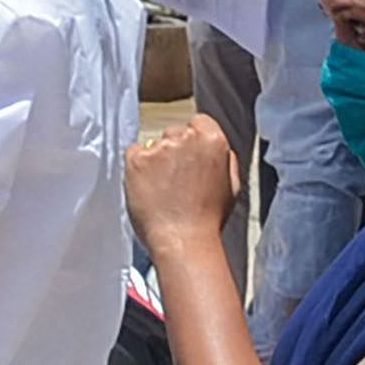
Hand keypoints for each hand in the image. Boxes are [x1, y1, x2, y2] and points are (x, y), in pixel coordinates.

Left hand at [125, 117, 243, 251]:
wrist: (184, 241)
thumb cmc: (208, 220)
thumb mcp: (231, 186)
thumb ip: (224, 160)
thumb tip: (215, 148)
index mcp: (213, 140)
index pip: (199, 122)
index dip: (194, 141)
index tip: (190, 158)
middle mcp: (186, 138)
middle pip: (174, 132)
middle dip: (173, 151)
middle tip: (175, 180)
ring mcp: (159, 147)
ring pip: (152, 144)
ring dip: (154, 161)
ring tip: (162, 190)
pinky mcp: (137, 159)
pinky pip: (133, 153)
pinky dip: (137, 169)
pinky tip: (148, 189)